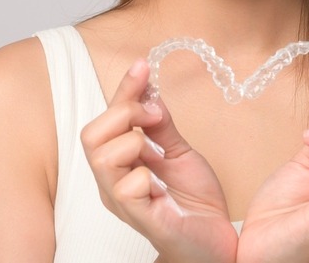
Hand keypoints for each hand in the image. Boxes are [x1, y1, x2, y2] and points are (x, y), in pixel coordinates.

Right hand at [81, 58, 237, 262]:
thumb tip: (148, 89)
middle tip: (155, 118)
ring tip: (157, 153)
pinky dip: (145, 177)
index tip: (142, 65)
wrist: (218, 243)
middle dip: (124, 114)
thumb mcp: (178, 152)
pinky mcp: (141, 220)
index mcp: (119, 163)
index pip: (107, 118)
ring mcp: (123, 202)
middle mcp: (112, 182)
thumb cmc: (193, 204)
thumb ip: (161, 124)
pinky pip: (125, 189)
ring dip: (133, 143)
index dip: (124, 88)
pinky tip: (161, 186)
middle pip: (90, 135)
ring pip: (101, 159)